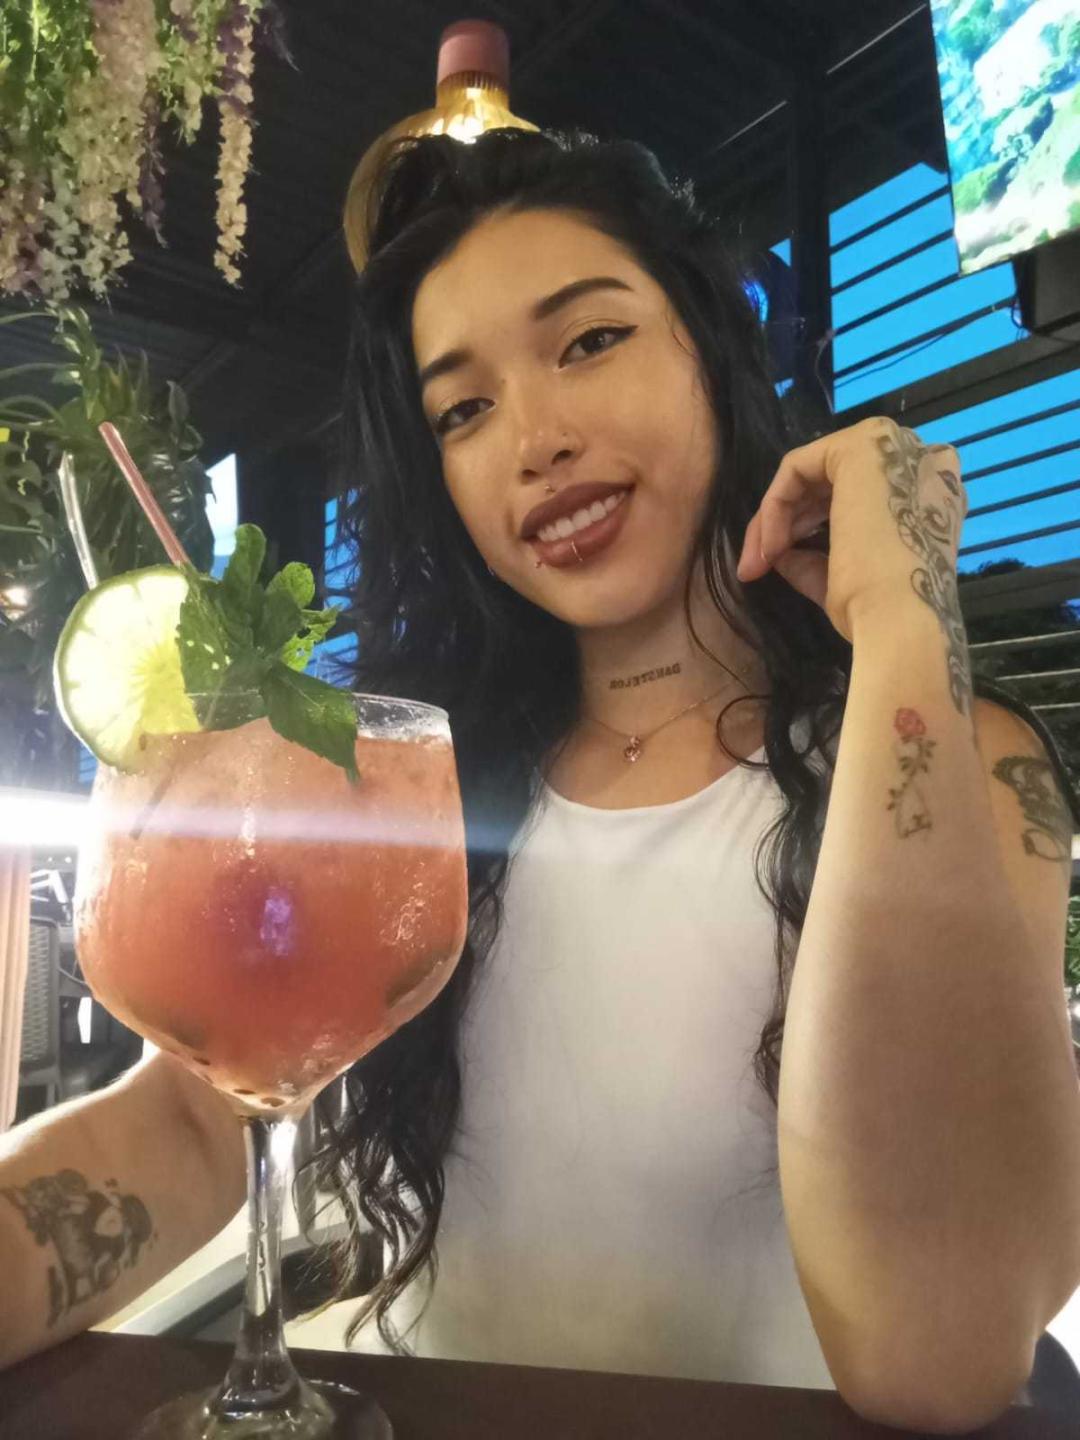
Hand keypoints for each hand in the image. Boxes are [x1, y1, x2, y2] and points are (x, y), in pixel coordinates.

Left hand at [735, 417, 966, 643]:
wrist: (899, 620)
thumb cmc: (879, 610)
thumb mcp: (842, 579)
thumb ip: (813, 559)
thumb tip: (780, 553)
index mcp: (926, 498)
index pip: (854, 498)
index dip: (808, 528)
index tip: (774, 566)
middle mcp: (917, 464)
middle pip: (829, 483)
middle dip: (786, 524)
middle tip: (755, 568)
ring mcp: (893, 448)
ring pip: (810, 474)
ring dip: (775, 519)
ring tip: (758, 563)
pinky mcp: (863, 444)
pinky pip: (798, 467)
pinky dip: (775, 506)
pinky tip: (771, 545)